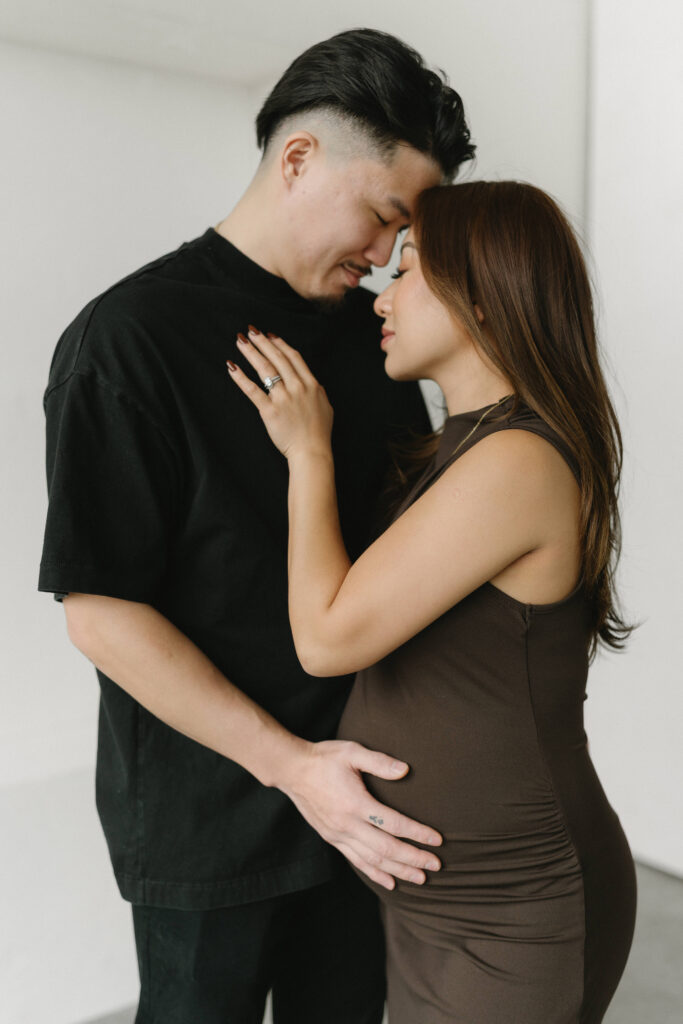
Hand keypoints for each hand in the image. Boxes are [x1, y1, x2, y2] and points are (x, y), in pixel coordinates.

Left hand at [227, 327, 333, 459]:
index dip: (281, 344)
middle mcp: (297, 387)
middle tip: (251, 331)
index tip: (270, 335)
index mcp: (311, 385)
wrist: (312, 451)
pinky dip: (241, 377)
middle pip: (277, 358)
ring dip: (251, 352)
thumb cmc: (319, 433)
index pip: (293, 357)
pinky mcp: (270, 410)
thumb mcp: (325, 407)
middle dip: (263, 342)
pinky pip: (253, 390)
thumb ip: (318, 393)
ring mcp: (283, 398)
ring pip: (265, 369)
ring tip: (240, 341)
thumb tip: (314, 385)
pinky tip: (232, 367)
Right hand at [280, 739, 441, 890]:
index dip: (418, 834)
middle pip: (387, 848)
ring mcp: (339, 835)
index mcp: (356, 803)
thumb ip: (379, 761)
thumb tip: (405, 770)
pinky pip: (356, 861)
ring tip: (420, 879)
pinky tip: (390, 882)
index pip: (394, 824)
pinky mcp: (332, 838)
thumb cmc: (325, 758)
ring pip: (373, 860)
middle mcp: (348, 824)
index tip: (438, 840)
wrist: (292, 770)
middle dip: (413, 859)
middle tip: (436, 866)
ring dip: (398, 871)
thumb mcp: (352, 752)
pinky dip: (375, 873)